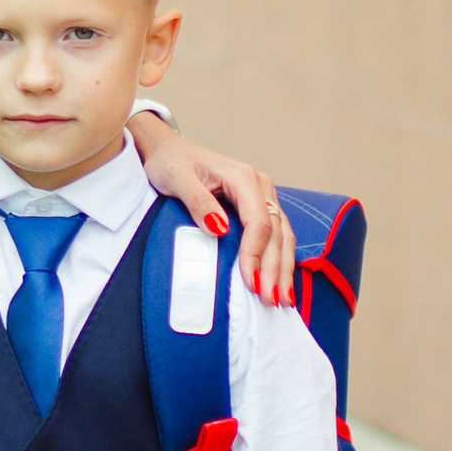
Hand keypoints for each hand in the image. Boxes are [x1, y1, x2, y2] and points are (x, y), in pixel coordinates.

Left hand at [129, 122, 295, 304]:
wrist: (168, 150)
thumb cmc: (171, 162)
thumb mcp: (177, 178)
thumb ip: (198, 202)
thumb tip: (220, 229)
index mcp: (242, 177)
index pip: (259, 221)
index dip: (256, 254)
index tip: (250, 282)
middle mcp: (259, 185)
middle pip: (276, 231)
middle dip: (275, 268)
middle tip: (270, 300)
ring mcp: (261, 196)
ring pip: (282, 234)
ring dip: (283, 267)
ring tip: (282, 299)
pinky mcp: (257, 206)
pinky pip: (276, 234)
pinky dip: (279, 258)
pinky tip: (280, 280)